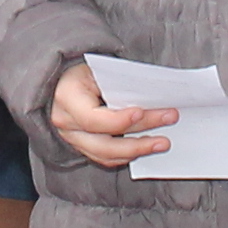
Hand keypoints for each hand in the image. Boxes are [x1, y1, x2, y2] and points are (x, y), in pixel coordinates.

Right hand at [51, 58, 178, 170]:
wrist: (62, 79)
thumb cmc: (84, 71)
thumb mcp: (98, 69)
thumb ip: (119, 84)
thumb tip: (154, 96)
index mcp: (67, 98)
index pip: (92, 119)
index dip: (119, 120)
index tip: (142, 113)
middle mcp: (66, 123)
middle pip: (104, 143)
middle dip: (138, 141)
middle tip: (165, 136)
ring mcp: (72, 138)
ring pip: (106, 155)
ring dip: (137, 151)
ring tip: (162, 143)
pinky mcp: (81, 146)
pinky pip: (106, 157)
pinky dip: (128, 154)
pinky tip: (146, 146)